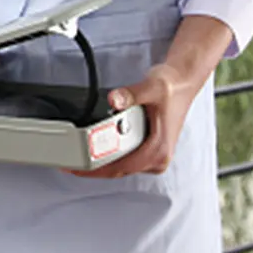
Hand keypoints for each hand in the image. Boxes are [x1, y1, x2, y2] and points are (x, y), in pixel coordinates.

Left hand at [76, 63, 197, 177]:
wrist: (182, 82)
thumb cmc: (171, 87)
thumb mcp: (151, 87)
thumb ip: (131, 94)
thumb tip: (115, 100)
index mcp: (159, 149)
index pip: (121, 167)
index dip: (96, 169)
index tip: (77, 168)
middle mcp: (158, 158)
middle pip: (119, 171)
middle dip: (94, 167)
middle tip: (70, 163)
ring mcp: (154, 156)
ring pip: (121, 167)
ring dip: (101, 162)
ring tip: (78, 155)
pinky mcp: (149, 151)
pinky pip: (125, 160)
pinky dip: (109, 156)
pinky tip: (95, 149)